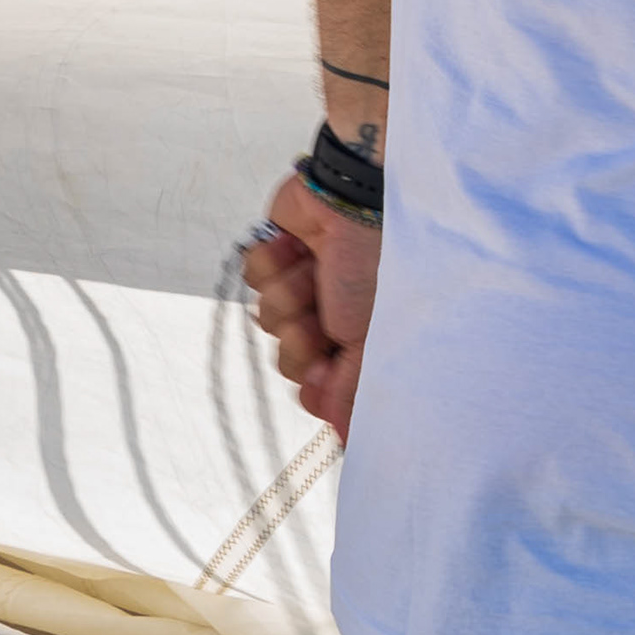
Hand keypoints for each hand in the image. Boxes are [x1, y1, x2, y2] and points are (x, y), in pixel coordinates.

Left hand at [239, 177, 381, 438]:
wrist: (357, 197)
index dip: (315, 384)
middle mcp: (333, 317)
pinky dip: (271, 265)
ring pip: (267, 320)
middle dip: (301, 338)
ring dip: (289, 296)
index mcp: (361, 338)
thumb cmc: (382, 262)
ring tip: (315, 271)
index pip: (322, 386)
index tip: (323, 370)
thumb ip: (354, 389)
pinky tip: (296, 248)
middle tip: (322, 316)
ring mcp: (303, 286)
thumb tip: (345, 437)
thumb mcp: (376, 337)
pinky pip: (252, 279)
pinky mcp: (277, 255)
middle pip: (290, 360)